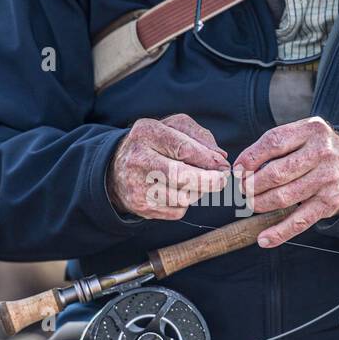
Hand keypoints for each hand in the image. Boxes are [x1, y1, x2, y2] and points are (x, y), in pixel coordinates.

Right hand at [108, 113, 229, 219]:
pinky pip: (177, 210)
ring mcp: (137, 185)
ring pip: (182, 196)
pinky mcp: (140, 206)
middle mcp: (138, 158)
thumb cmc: (154, 145)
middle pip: (181, 175)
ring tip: (195, 182)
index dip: (208, 159)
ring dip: (197, 192)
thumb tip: (220, 157)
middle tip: (222, 180)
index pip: (183, 148)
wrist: (115, 169)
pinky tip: (178, 192)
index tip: (223, 164)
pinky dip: (185, 203)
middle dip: (208, 180)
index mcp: (147, 133)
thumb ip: (198, 136)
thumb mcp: (172, 129)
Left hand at [234, 116, 338, 247]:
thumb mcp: (303, 134)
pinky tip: (263, 239)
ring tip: (250, 204)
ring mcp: (326, 180)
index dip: (251, 158)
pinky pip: (299, 221)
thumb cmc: (317, 149)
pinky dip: (279, 233)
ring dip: (260, 204)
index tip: (238, 170)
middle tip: (242, 190)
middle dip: (252, 185)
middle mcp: (321, 154)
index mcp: (312, 131)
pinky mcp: (328, 203)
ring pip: (283, 197)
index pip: (274, 142)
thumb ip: (276, 144)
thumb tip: (242, 168)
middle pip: (276, 173)